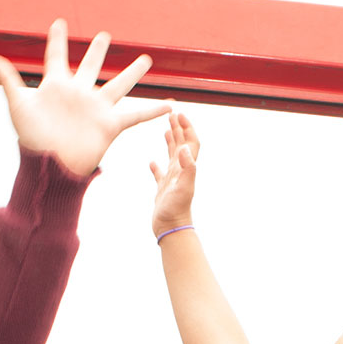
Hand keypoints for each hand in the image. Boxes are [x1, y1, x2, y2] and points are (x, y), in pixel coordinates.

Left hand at [0, 20, 172, 176]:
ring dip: (132, 72)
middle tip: (104, 35)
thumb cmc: (32, 140)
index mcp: (56, 86)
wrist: (50, 168)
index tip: (60, 23)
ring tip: (145, 59)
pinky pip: (135, 115)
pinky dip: (153, 111)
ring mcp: (96, 109)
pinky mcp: (110, 125)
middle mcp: (79, 94)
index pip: (57, 56)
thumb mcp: (19, 105)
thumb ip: (8, 80)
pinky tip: (169, 105)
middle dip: (97, 50)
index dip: (57, 40)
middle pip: (91, 65)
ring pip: (118, 84)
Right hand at [149, 112, 198, 234]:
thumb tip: (186, 147)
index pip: (190, 143)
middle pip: (182, 146)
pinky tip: (152, 162)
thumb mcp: (183, 187)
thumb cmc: (177, 209)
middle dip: (178, 129)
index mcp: (186, 168)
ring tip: (166, 131)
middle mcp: (180, 172)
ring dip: (170, 143)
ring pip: (172, 157)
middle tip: (172, 115)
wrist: (171, 229)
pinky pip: (159, 175)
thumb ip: (188, 167)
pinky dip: (156, 167)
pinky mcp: (163, 190)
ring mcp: (172, 181)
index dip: (187, 128)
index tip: (179, 114)